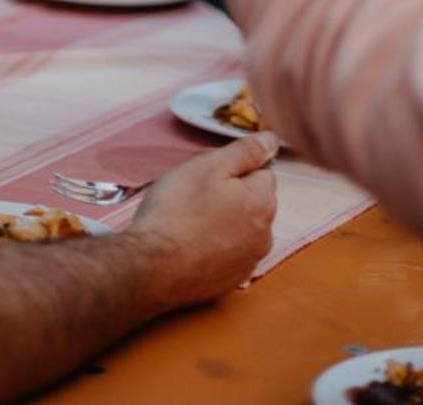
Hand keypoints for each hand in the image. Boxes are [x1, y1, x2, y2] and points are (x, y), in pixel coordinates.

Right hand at [129, 134, 280, 305]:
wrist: (151, 268)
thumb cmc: (176, 211)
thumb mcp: (208, 166)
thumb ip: (245, 151)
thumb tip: (272, 140)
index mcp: (263, 202)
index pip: (261, 171)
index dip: (232, 169)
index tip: (206, 177)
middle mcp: (265, 234)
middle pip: (251, 200)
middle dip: (229, 195)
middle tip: (193, 197)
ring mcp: (248, 262)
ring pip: (240, 227)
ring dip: (222, 222)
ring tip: (189, 223)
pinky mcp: (230, 281)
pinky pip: (227, 253)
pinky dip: (213, 247)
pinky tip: (190, 246)